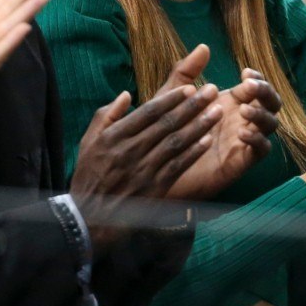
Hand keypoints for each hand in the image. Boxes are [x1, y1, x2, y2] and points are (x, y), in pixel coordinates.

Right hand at [70, 83, 221, 243]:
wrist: (90, 216)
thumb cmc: (89, 176)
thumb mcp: (88, 141)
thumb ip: (106, 115)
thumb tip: (126, 95)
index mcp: (115, 136)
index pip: (149, 112)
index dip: (171, 99)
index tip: (189, 88)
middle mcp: (131, 150)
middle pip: (167, 123)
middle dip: (192, 106)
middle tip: (211, 91)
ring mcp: (144, 169)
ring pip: (176, 142)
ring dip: (199, 126)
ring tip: (217, 112)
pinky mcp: (155, 188)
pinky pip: (178, 166)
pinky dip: (193, 152)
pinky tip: (207, 141)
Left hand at [165, 68, 281, 199]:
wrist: (158, 166)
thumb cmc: (165, 129)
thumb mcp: (172, 96)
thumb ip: (186, 72)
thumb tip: (204, 47)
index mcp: (230, 101)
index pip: (256, 85)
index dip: (257, 77)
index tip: (245, 73)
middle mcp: (241, 119)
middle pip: (272, 102)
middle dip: (266, 92)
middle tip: (250, 87)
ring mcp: (244, 140)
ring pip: (272, 125)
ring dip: (262, 115)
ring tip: (244, 110)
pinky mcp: (241, 160)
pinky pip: (262, 149)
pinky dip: (257, 139)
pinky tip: (241, 132)